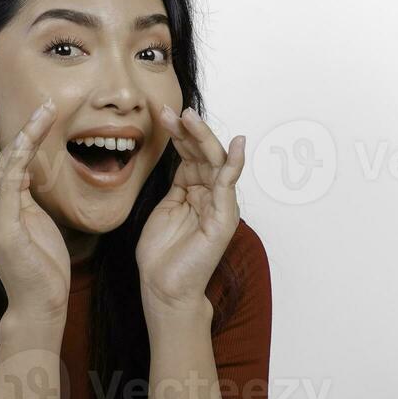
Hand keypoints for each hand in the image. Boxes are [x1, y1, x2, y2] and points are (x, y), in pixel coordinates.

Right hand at [0, 96, 70, 319]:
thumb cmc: (42, 266)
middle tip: (47, 105)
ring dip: (27, 137)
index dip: (23, 140)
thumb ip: (26, 197)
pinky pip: (10, 183)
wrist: (41, 304)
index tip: (43, 115)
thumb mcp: (35, 222)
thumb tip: (28, 169)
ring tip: (46, 113)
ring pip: (6, 167)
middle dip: (26, 131)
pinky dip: (23, 158)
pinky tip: (34, 138)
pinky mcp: (0, 228)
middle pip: (3, 161)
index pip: (5, 167)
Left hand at [135, 105, 245, 309]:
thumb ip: (175, 184)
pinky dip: (233, 164)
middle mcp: (210, 195)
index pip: (190, 155)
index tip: (163, 114)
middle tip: (176, 110)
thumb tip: (177, 155)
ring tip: (190, 117)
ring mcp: (220, 205)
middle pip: (205, 154)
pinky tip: (236, 146)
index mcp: (195, 191)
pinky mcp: (224, 218)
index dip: (179, 134)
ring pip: (216, 163)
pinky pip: (229, 186)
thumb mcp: (164, 207)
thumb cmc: (162, 254)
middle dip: (190, 130)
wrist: (164, 288)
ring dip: (204, 138)